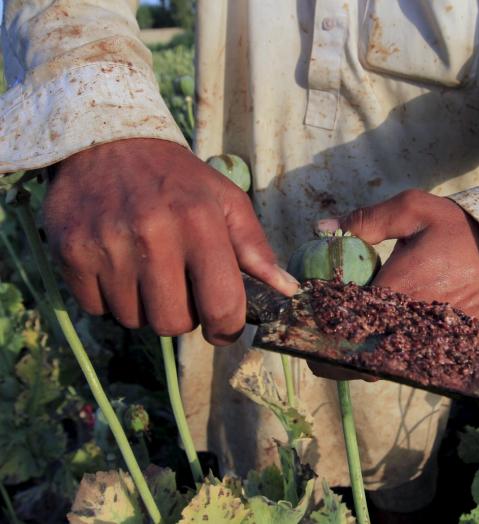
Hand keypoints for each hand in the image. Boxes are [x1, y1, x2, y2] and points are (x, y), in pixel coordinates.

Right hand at [43, 138, 298, 344]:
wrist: (105, 141)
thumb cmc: (176, 178)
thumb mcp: (225, 200)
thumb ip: (256, 248)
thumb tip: (287, 290)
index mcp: (199, 221)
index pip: (222, 305)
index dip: (227, 329)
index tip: (223, 327)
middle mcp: (153, 234)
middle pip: (174, 324)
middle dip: (184, 316)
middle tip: (180, 288)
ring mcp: (107, 244)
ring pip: (134, 320)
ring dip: (145, 306)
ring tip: (146, 269)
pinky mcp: (71, 252)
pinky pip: (98, 309)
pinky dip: (111, 298)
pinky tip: (117, 265)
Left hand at [308, 189, 478, 380]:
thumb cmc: (457, 226)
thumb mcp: (412, 209)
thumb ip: (366, 221)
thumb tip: (323, 230)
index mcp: (402, 288)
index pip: (350, 323)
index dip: (321, 332)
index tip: (302, 329)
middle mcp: (416, 320)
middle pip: (364, 358)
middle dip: (334, 358)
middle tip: (314, 348)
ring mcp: (434, 336)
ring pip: (386, 365)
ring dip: (359, 361)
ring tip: (338, 349)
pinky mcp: (449, 342)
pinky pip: (410, 361)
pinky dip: (388, 359)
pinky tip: (375, 344)